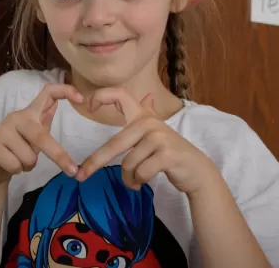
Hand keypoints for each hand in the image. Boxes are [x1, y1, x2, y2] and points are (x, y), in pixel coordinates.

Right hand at [0, 84, 83, 185]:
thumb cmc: (18, 148)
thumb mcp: (35, 135)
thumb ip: (46, 121)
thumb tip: (64, 106)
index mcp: (30, 113)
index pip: (47, 93)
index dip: (64, 91)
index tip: (81, 99)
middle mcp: (16, 117)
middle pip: (41, 135)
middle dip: (58, 155)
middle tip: (72, 171)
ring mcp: (2, 130)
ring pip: (29, 156)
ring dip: (29, 165)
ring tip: (19, 160)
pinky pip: (16, 165)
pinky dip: (17, 171)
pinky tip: (9, 164)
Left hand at [75, 87, 220, 194]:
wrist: (198, 171)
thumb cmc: (172, 152)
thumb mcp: (159, 132)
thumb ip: (149, 114)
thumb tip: (148, 96)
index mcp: (144, 116)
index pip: (120, 94)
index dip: (102, 96)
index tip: (88, 106)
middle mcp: (150, 123)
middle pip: (115, 143)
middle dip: (95, 161)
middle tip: (81, 176)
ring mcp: (159, 138)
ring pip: (128, 164)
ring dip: (128, 179)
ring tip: (135, 181)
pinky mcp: (166, 155)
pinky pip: (140, 173)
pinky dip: (137, 182)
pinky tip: (141, 183)